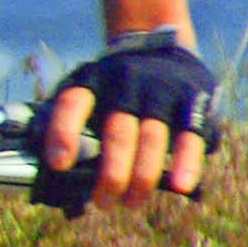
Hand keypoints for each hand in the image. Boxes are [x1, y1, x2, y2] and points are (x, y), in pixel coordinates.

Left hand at [41, 27, 214, 208]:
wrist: (159, 43)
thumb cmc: (113, 84)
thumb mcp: (86, 87)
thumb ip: (69, 121)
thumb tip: (54, 170)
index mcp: (92, 80)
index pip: (72, 104)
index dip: (63, 134)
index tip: (58, 165)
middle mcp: (126, 82)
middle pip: (117, 132)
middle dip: (110, 174)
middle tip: (103, 202)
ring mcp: (161, 89)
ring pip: (153, 138)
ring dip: (142, 176)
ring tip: (131, 202)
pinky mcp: (193, 98)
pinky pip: (191, 134)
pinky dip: (187, 162)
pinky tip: (180, 187)